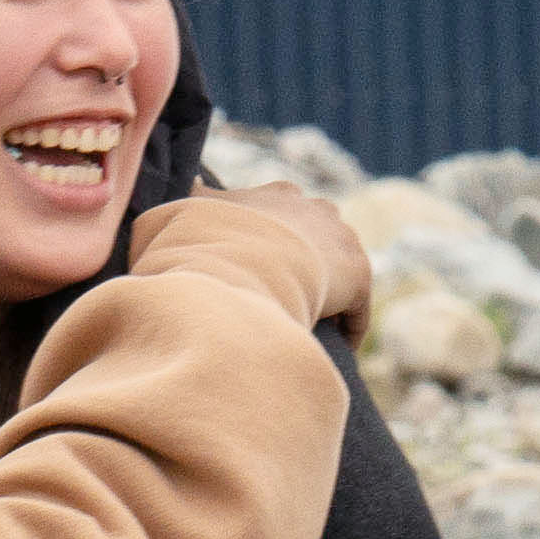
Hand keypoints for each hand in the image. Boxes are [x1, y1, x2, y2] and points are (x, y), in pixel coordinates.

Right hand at [140, 178, 373, 334]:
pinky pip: (356, 305)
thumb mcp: (181, 214)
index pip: (280, 210)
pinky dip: (346, 326)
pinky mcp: (358, 274)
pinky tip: (333, 349)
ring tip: (310, 324)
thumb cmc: (202, 242)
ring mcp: (341, 238)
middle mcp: (315, 208)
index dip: (269, 239)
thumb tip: (183, 189)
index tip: (258, 262)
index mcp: (276, 194)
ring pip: (339, 268)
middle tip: (283, 293)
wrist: (237, 263)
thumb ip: (184, 204)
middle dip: (304, 258)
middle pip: (317, 233)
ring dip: (327, 291)